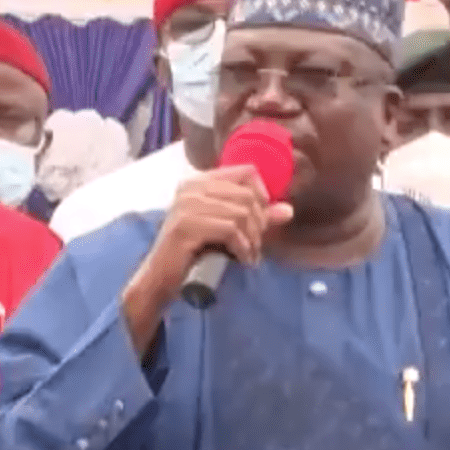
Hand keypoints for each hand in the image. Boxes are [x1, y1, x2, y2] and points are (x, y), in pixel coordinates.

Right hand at [136, 166, 293, 302]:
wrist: (160, 278)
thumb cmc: (194, 253)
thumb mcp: (227, 231)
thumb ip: (255, 217)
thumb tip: (288, 210)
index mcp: (200, 181)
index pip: (246, 171)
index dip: (262, 194)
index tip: (262, 219)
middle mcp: (191, 188)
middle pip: (247, 195)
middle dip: (258, 224)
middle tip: (255, 245)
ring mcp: (186, 205)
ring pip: (241, 213)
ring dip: (251, 239)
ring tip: (249, 255)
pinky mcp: (186, 226)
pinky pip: (229, 230)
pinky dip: (242, 247)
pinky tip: (241, 259)